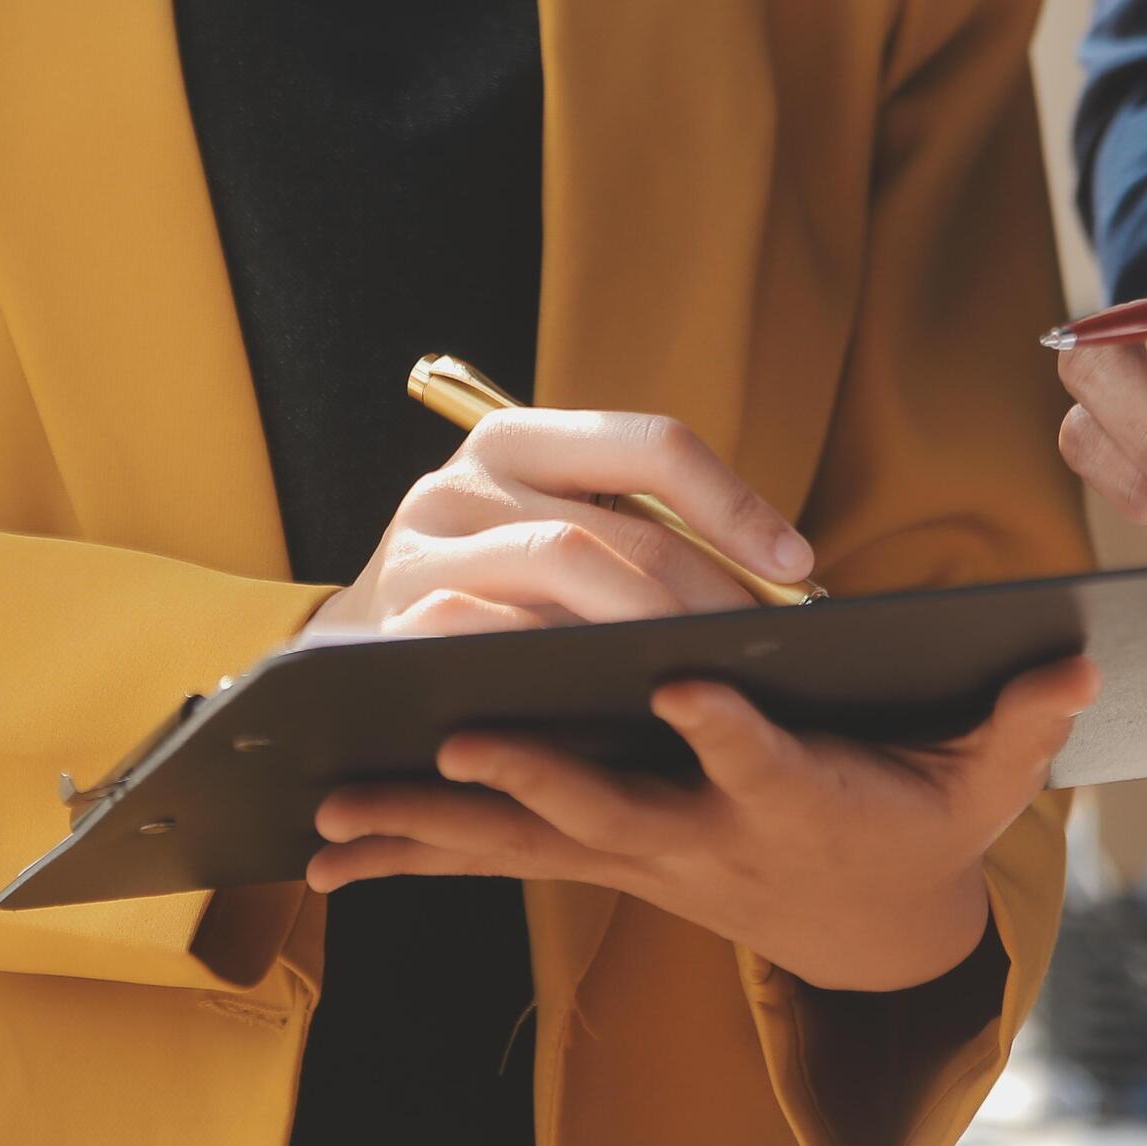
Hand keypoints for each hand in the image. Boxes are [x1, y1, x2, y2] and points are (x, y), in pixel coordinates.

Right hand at [304, 409, 812, 637]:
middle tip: (767, 651)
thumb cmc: (489, 602)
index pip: (649, 444)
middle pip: (619, 525)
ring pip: (563, 565)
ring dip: (651, 629)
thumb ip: (634, 538)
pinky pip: (494, 631)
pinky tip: (618, 706)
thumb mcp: (548, 535)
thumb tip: (784, 578)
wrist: (347, 663)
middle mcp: (462, 480)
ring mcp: (421, 548)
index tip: (799, 562)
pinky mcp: (393, 620)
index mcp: (516, 439)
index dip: (734, 503)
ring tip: (709, 674)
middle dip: (708, 592)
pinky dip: (564, 665)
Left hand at [307, 657, 1099, 991]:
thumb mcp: (984, 783)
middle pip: (610, 806)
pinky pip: (492, 860)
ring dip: (427, 825)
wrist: (872, 934)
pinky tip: (322, 857)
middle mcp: (702, 839)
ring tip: (332, 808)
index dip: (727, 726)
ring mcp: (640, 856)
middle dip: (533, 774)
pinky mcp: (600, 860)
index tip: (683, 680)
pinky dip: (408, 857)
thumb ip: (1018, 720)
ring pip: (522, 840)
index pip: (761, 758)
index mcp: (796, 801)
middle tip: (456, 738)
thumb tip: (1078, 658)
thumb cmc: (918, 826)